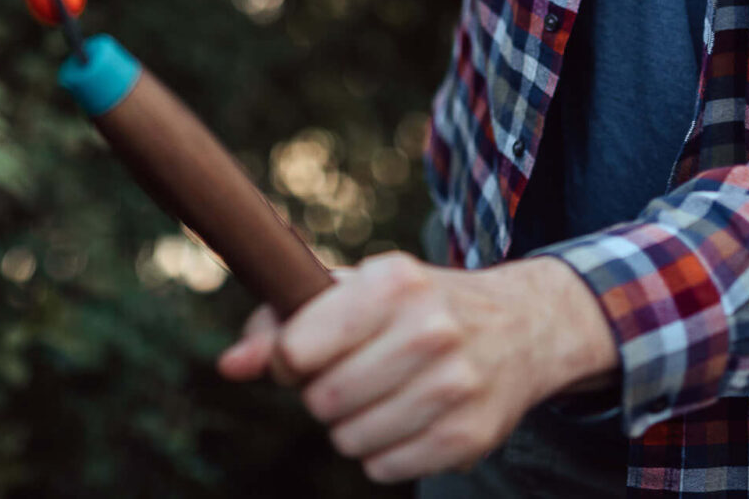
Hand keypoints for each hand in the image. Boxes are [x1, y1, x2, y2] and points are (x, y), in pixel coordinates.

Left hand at [216, 252, 617, 483]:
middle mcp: (429, 329)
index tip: (305, 354)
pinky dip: (385, 451)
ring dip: (354, 425)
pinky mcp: (468, 436)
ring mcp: (453, 385)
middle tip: (354, 371)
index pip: (298, 348)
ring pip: (349, 441)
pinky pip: (383, 469)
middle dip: (324, 393)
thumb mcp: (359, 289)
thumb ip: (285, 319)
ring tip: (385, 391)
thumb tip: (229, 365)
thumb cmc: (417, 304)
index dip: (288, 360)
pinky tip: (411, 415)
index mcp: (394, 281)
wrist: (519, 327)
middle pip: (322, 400)